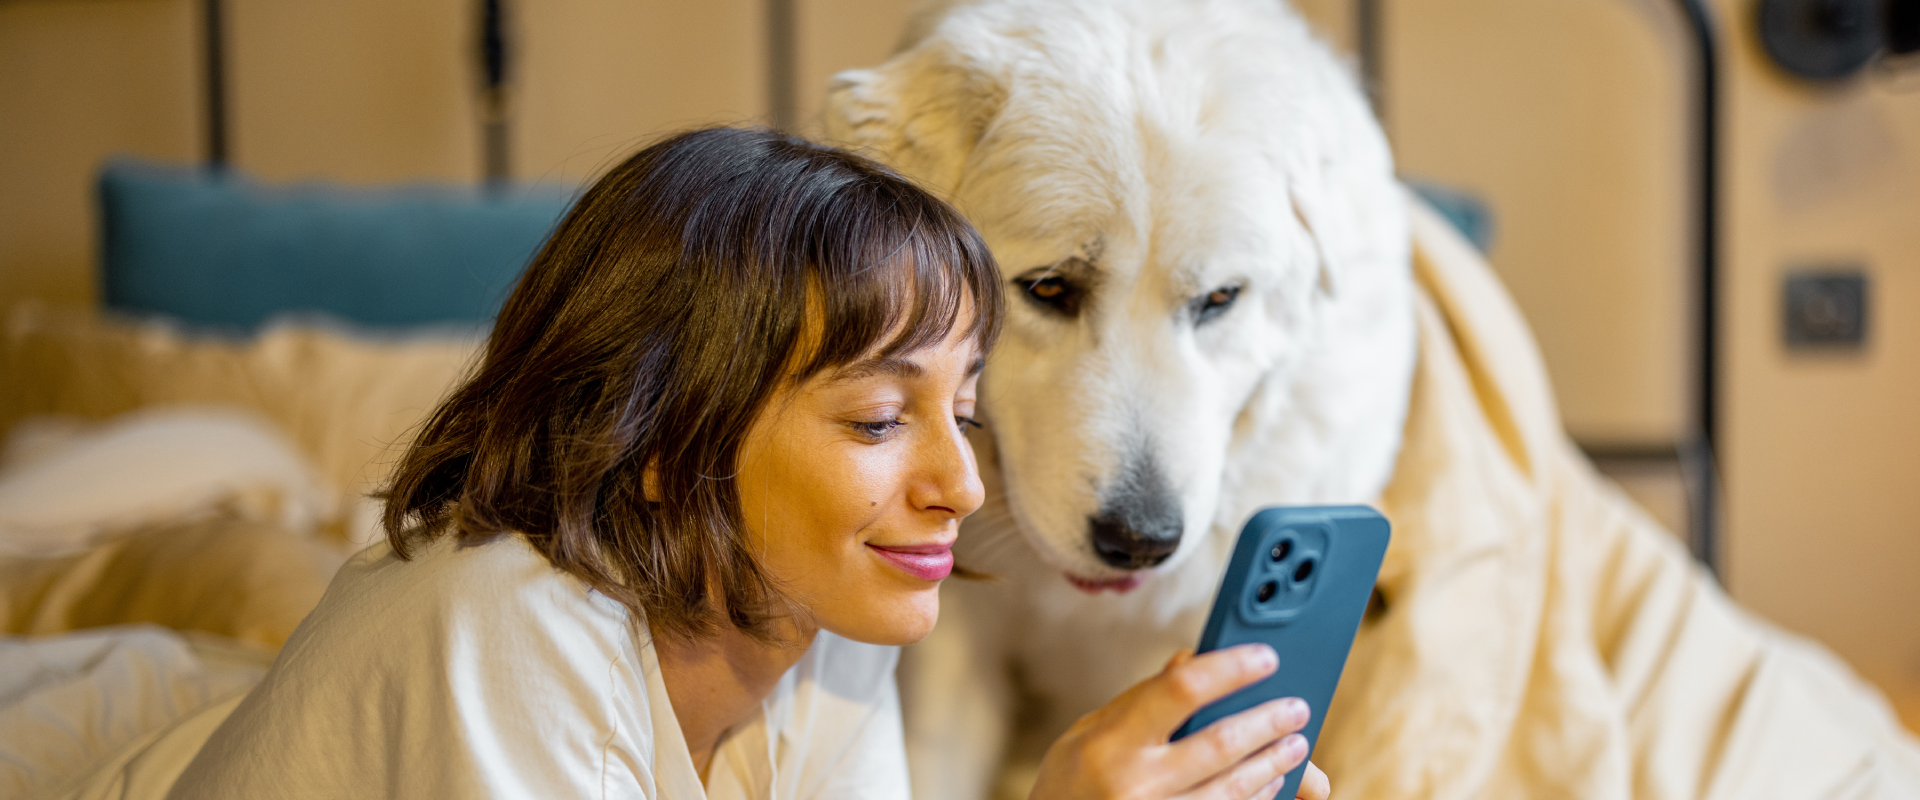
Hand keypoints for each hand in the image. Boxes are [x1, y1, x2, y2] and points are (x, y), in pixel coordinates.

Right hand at [1029, 645, 1325, 799]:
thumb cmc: (1068, 788)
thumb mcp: (1086, 736)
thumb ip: (1138, 702)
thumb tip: (1188, 661)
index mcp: (1110, 743)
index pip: (1182, 689)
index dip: (1231, 669)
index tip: (1264, 659)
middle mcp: (1135, 783)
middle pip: (1221, 742)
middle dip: (1268, 722)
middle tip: (1294, 708)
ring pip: (1234, 788)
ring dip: (1273, 765)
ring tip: (1294, 745)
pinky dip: (1254, 799)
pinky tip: (1269, 784)